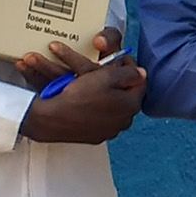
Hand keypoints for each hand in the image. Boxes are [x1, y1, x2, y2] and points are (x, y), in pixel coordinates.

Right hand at [19, 33, 146, 143]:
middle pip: (128, 96)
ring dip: (109, 96)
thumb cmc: (80, 95)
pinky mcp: (96, 136)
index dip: (132, 67)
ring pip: (115, 108)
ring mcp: (110, 131)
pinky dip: (98, 109)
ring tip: (96, 84)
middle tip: (108, 71)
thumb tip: (142, 73)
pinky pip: (102, 119)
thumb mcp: (106, 76)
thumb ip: (129, 73)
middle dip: (121, 82)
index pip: (141, 82)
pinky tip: (87, 101)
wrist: (54, 118)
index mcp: (131, 105)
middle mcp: (125, 121)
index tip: (121, 59)